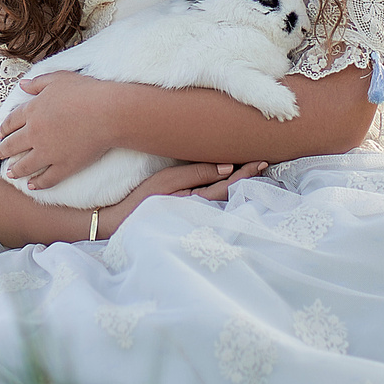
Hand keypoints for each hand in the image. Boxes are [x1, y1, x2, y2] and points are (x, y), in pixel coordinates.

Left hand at [0, 72, 117, 188]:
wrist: (107, 112)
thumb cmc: (85, 91)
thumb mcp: (58, 79)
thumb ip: (38, 82)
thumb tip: (22, 85)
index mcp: (32, 111)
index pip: (11, 122)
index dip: (3, 129)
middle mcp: (35, 133)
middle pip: (13, 145)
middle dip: (3, 150)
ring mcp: (48, 152)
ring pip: (25, 165)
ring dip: (15, 170)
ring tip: (10, 173)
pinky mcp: (63, 166)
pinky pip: (46, 179)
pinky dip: (37, 183)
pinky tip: (32, 186)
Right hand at [99, 160, 270, 234]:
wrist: (119, 222)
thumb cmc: (141, 199)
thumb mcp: (167, 181)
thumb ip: (197, 173)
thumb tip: (228, 167)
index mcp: (199, 202)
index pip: (230, 185)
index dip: (247, 172)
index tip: (262, 160)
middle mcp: (201, 211)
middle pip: (231, 192)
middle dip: (248, 177)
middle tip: (264, 161)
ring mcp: (195, 214)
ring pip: (224, 197)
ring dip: (238, 183)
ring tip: (252, 168)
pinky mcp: (188, 213)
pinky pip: (212, 201)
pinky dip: (224, 189)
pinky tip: (228, 180)